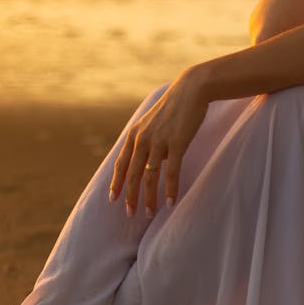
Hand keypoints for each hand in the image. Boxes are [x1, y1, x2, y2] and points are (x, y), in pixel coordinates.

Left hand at [109, 66, 209, 217]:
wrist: (191, 90)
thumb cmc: (173, 109)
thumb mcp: (151, 124)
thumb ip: (145, 142)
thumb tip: (147, 164)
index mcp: (134, 135)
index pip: (121, 165)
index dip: (116, 183)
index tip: (112, 200)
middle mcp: (142, 139)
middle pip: (132, 175)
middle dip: (130, 197)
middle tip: (130, 214)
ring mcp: (159, 141)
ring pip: (149, 176)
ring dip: (148, 197)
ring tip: (149, 213)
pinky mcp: (177, 143)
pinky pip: (171, 172)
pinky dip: (170, 189)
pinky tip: (170, 202)